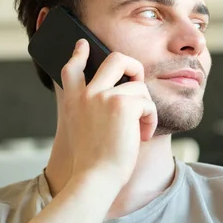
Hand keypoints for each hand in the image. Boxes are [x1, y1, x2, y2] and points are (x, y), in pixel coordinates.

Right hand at [59, 39, 157, 187]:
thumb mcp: (85, 130)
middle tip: (138, 81)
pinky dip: (150, 120)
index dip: (79, 54)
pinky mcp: (123, 103)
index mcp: (74, 101)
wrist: (96, 177)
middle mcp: (87, 94)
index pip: (72, 69)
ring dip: (146, 109)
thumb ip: (93, 109)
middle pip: (115, 59)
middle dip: (134, 65)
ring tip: (139, 130)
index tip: (83, 45)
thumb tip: (121, 93)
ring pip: (139, 86)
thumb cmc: (95, 161)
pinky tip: (143, 136)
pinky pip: (147, 103)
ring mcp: (103, 96)